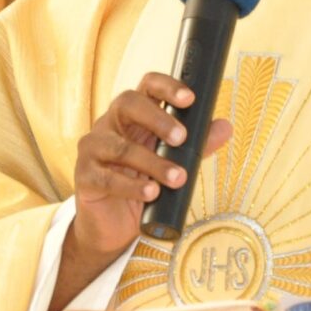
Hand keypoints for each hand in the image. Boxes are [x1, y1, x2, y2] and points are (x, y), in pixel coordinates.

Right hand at [73, 72, 231, 256]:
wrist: (112, 223)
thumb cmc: (143, 181)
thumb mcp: (173, 161)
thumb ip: (198, 144)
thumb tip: (226, 126)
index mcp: (134, 114)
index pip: (147, 86)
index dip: (167, 87)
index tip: (190, 99)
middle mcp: (110, 124)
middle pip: (127, 103)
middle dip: (157, 118)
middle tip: (182, 138)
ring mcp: (93, 148)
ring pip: (120, 147)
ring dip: (153, 163)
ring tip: (177, 178)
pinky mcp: (85, 176)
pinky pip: (107, 178)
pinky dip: (132, 187)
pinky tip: (151, 193)